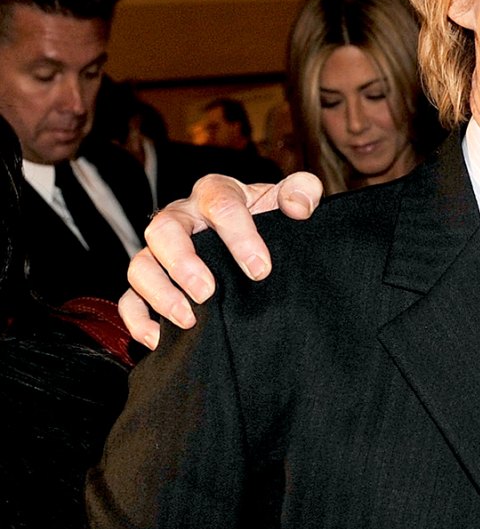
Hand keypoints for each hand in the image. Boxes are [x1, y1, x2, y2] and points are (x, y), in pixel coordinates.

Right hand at [119, 172, 323, 348]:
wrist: (255, 236)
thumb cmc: (269, 216)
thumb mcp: (291, 197)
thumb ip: (303, 190)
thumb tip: (298, 206)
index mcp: (216, 193)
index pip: (220, 205)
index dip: (239, 237)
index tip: (260, 269)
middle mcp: (181, 217)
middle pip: (164, 229)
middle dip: (183, 263)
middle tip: (209, 292)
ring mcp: (160, 250)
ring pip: (140, 264)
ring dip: (159, 293)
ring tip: (189, 319)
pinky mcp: (150, 281)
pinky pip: (128, 298)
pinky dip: (138, 318)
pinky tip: (160, 339)